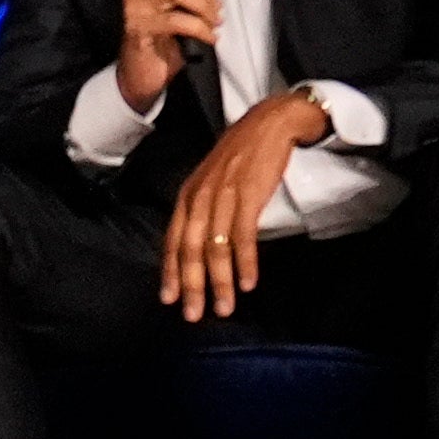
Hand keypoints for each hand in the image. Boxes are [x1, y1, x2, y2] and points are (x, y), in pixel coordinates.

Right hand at [113, 0, 220, 112]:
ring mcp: (134, 11)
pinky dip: (199, 27)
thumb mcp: (179, 10)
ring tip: (212, 22)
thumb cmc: (160, 46)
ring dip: (202, 6)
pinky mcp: (139, 31)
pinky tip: (208, 37)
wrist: (139, 79)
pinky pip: (175, 20)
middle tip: (216, 9)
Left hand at [159, 90, 333, 318]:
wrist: (269, 123)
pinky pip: (243, 236)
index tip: (169, 300)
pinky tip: (248, 283)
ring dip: (221, 282)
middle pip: (190, 250)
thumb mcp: (211, 181)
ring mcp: (223, 196)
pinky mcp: (248, 195)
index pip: (173, 240)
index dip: (170, 271)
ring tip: (226, 308)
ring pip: (215, 248)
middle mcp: (199, 197)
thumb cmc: (241, 155)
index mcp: (188, 195)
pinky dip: (245, 262)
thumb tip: (199, 246)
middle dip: (191, 286)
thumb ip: (202, 210)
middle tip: (194, 315)